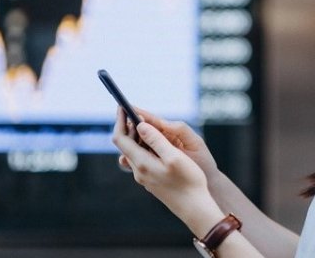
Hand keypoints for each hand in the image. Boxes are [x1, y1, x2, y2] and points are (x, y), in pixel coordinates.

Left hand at [112, 111, 221, 227]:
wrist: (194, 207)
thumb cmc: (188, 181)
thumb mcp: (174, 157)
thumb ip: (156, 140)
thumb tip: (139, 125)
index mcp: (141, 163)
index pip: (120, 139)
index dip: (120, 121)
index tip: (123, 106)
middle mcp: (138, 171)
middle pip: (125, 145)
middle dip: (128, 126)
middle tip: (134, 110)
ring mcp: (144, 177)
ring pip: (133, 152)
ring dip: (137, 136)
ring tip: (147, 124)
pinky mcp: (151, 181)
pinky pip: (142, 160)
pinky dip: (144, 147)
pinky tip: (155, 143)